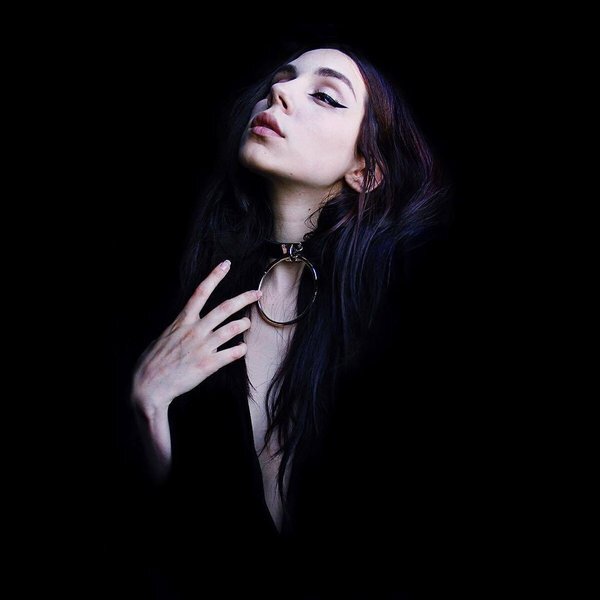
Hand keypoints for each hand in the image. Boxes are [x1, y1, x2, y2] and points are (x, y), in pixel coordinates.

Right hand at [132, 260, 259, 414]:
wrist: (149, 386)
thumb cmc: (153, 362)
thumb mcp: (164, 336)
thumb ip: (179, 328)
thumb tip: (187, 324)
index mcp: (182, 321)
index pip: (201, 292)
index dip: (214, 276)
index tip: (226, 265)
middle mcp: (195, 330)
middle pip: (224, 308)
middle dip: (243, 298)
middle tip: (257, 293)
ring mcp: (202, 347)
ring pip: (231, 329)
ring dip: (243, 324)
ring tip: (247, 322)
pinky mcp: (207, 365)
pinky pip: (231, 353)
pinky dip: (240, 350)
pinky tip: (242, 348)